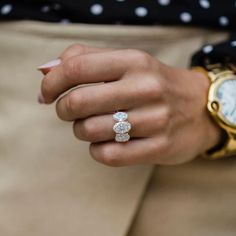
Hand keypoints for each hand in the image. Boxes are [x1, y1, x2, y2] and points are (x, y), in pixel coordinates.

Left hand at [38, 44, 221, 166]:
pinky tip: (104, 143)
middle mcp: (146, 88)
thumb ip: (84, 59)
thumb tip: (45, 72)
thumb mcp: (126, 62)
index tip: (46, 94)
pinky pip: (108, 155)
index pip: (76, 68)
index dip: (51, 82)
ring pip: (90, 130)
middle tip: (69, 111)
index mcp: (134, 61)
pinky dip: (96, 150)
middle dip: (63, 109)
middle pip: (78, 102)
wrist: (198, 108)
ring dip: (81, 130)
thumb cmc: (153, 84)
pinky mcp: (160, 147)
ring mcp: (156, 120)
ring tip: (92, 125)